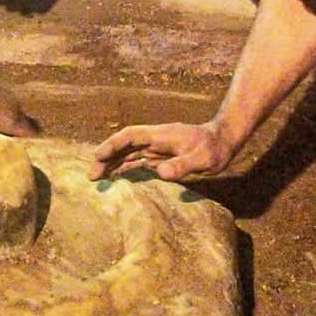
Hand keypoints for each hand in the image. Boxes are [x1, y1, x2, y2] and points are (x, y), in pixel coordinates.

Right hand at [89, 121, 228, 182]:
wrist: (223, 142)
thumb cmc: (214, 149)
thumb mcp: (203, 159)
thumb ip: (182, 164)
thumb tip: (159, 172)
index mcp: (161, 135)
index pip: (131, 136)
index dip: (113, 145)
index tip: (98, 156)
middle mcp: (154, 140)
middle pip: (124, 145)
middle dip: (107, 158)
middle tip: (92, 177)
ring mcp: (156, 148)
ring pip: (128, 153)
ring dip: (112, 164)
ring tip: (97, 179)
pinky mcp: (159, 157)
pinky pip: (136, 161)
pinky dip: (123, 167)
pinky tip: (115, 177)